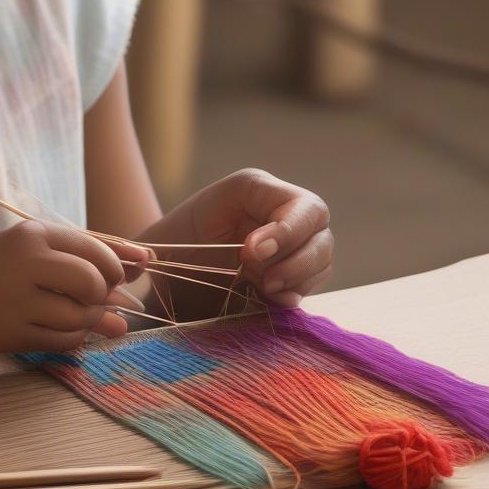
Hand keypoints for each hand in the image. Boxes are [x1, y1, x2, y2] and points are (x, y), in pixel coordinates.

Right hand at [0, 220, 149, 360]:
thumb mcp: (3, 257)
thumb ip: (59, 268)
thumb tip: (125, 299)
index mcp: (26, 233)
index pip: (95, 245)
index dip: (122, 261)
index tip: (140, 269)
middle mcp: (28, 258)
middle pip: (97, 277)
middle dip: (105, 294)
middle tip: (95, 302)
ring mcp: (20, 296)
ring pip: (84, 312)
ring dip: (89, 322)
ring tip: (73, 320)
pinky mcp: (11, 332)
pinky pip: (65, 340)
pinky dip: (72, 342)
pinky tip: (57, 336)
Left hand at [178, 168, 333, 307]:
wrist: (165, 274)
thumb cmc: (169, 246)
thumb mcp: (184, 227)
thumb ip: (215, 232)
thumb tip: (254, 254)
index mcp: (255, 189)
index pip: (300, 205)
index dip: (286, 232)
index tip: (251, 254)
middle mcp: (280, 209)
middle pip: (320, 230)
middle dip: (297, 261)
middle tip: (263, 281)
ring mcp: (291, 239)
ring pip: (323, 257)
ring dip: (298, 279)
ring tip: (263, 289)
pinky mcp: (292, 268)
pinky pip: (313, 281)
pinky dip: (296, 292)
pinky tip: (271, 299)